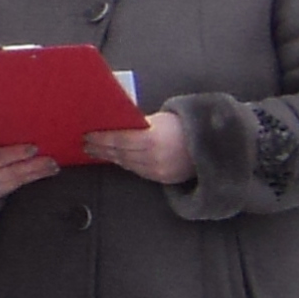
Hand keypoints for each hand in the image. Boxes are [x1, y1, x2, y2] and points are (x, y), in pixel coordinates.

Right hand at [0, 140, 56, 204]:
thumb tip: (14, 126)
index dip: (16, 153)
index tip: (34, 147)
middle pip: (11, 173)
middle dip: (34, 167)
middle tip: (52, 160)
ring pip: (15, 183)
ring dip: (36, 175)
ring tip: (53, 167)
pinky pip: (12, 188)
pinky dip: (27, 180)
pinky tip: (39, 174)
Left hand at [81, 109, 195, 186]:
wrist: (213, 146)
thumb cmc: (185, 127)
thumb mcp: (161, 119)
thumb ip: (139, 123)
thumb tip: (116, 123)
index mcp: (152, 140)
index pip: (118, 140)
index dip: (101, 138)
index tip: (87, 135)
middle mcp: (153, 158)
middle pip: (119, 154)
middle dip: (100, 148)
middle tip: (85, 144)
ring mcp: (157, 171)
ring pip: (126, 164)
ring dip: (109, 158)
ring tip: (95, 151)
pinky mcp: (161, 178)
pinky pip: (137, 171)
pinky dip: (124, 163)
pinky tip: (114, 158)